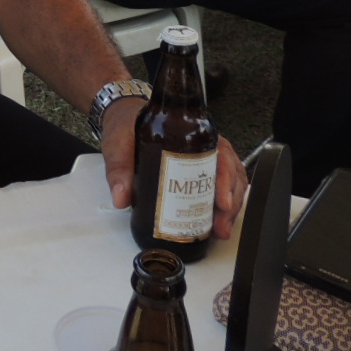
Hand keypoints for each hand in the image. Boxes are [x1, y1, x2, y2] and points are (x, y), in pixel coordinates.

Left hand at [102, 105, 247, 241]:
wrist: (121, 119)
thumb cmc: (125, 126)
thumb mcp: (119, 143)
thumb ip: (119, 169)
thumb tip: (122, 198)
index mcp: (189, 133)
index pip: (220, 154)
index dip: (225, 179)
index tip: (222, 202)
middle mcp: (202, 145)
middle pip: (231, 172)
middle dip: (230, 202)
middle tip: (220, 225)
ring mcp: (203, 159)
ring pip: (230, 182)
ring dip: (229, 209)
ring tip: (219, 230)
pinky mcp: (197, 172)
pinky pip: (220, 188)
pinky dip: (222, 208)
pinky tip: (215, 225)